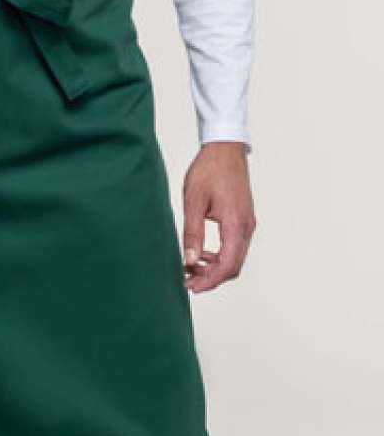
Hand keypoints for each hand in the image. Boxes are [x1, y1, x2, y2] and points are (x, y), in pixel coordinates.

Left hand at [181, 141, 255, 292]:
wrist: (225, 148)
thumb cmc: (209, 170)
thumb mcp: (193, 201)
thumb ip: (192, 233)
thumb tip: (190, 260)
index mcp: (236, 224)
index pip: (227, 266)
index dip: (208, 281)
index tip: (190, 287)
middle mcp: (246, 227)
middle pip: (233, 267)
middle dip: (211, 278)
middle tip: (188, 281)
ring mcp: (248, 223)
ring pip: (235, 257)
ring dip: (215, 267)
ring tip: (191, 267)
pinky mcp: (244, 218)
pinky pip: (235, 246)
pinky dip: (220, 255)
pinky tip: (203, 252)